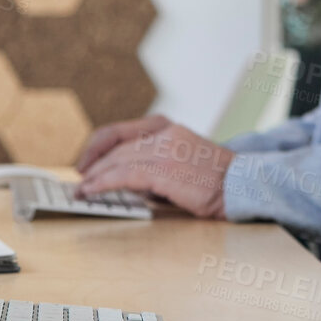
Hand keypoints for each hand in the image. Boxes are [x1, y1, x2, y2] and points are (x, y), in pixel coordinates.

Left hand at [74, 122, 233, 219]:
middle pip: (115, 147)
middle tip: (79, 181)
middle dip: (92, 165)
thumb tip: (125, 180)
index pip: (121, 131)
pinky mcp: (164, 170)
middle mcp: (165, 134)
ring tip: (81, 191)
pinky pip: (123, 175)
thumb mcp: (184, 160)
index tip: (85, 162)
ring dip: (93, 177)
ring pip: (116, 160)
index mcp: (169, 128)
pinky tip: (91, 192)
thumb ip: (156, 162)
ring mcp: (165, 151)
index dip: (96, 146)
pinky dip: (102, 184)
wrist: (242, 185)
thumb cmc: (216, 180)